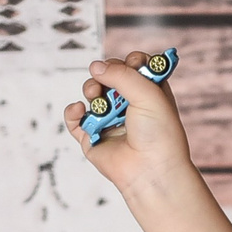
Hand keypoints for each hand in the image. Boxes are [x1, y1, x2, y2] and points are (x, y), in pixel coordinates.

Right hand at [64, 52, 192, 194]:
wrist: (151, 170)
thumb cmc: (159, 134)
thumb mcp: (148, 93)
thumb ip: (122, 74)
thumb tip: (95, 66)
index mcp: (149, 94)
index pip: (135, 66)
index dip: (131, 61)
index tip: (133, 64)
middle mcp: (129, 106)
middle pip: (109, 76)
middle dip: (106, 73)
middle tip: (108, 80)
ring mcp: (110, 121)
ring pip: (91, 94)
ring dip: (91, 90)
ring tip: (96, 97)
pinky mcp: (93, 138)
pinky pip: (74, 120)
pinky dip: (73, 112)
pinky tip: (80, 110)